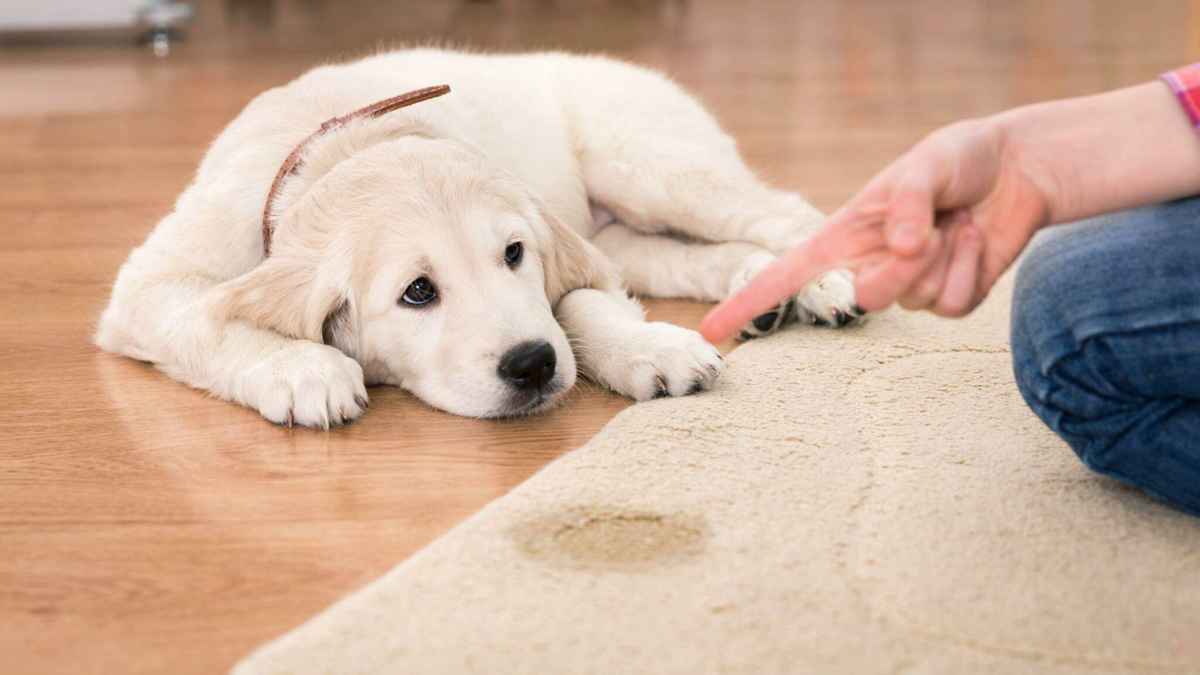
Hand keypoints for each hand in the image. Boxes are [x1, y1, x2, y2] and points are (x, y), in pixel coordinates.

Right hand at [701, 117, 1053, 342]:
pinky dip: (972, 269)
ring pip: (914, 301)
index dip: (746, 302)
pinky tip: (976, 240)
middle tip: (931, 231)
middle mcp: (869, 265)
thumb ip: (907, 202)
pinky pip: (952, 306)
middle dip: (901, 269)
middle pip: (865, 299)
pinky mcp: (948, 298)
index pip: (785, 275)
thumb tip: (899, 248)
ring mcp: (909, 287)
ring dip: (945, 257)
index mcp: (844, 235)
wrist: (1017, 170)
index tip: (713, 332)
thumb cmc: (958, 160)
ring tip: (958, 222)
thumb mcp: (927, 163)